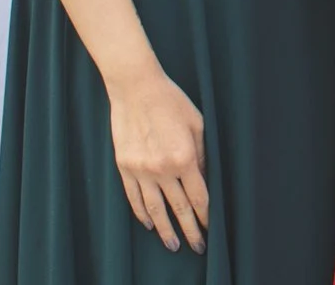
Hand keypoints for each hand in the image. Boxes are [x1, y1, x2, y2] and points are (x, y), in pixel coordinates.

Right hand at [107, 68, 207, 251]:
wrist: (136, 88)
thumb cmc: (171, 102)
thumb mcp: (197, 124)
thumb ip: (202, 155)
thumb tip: (204, 179)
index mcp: (184, 157)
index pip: (198, 197)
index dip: (205, 215)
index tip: (210, 228)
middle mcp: (162, 168)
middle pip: (178, 208)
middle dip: (189, 230)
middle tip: (196, 246)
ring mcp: (141, 169)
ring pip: (154, 209)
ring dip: (164, 229)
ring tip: (172, 244)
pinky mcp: (124, 167)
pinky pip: (133, 197)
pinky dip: (141, 213)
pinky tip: (149, 224)